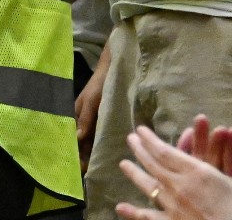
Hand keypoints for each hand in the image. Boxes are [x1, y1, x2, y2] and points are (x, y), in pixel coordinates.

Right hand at [76, 58, 107, 171]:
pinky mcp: (102, 118)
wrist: (113, 70)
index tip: (78, 165)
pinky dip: (97, 142)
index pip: (72, 136)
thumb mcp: (92, 101)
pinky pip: (97, 133)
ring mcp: (92, 118)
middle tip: (87, 170)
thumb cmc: (100, 84)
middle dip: (81, 153)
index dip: (74, 150)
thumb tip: (76, 139)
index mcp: (75, 114)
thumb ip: (85, 119)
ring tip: (93, 164)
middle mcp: (82, 118)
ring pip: (88, 138)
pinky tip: (102, 150)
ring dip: (89, 149)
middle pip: (80, 139)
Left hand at [116, 126, 231, 219]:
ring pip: (148, 185)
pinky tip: (120, 207)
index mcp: (196, 172)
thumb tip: (227, 130)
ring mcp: (173, 205)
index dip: (150, 139)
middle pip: (153, 164)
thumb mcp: (231, 178)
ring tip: (123, 164)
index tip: (140, 130)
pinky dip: (134, 212)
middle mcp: (179, 185)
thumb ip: (226, 158)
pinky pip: (149, 217)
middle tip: (130, 139)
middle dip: (140, 149)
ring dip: (134, 173)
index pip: (164, 151)